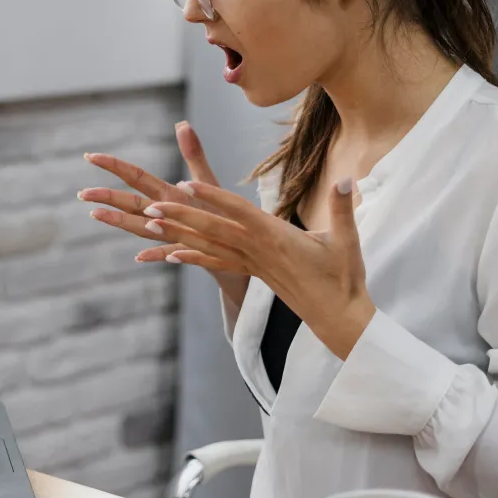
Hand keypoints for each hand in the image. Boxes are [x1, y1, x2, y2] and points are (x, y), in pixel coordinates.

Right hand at [78, 121, 249, 297]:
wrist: (235, 244)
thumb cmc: (219, 213)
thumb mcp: (206, 181)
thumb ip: (193, 154)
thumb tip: (181, 123)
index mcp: (169, 195)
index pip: (137, 177)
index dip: (114, 166)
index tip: (90, 157)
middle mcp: (165, 214)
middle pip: (132, 203)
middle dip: (107, 197)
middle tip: (82, 193)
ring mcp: (173, 233)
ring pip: (142, 226)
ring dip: (120, 221)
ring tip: (96, 215)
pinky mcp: (187, 251)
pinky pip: (169, 253)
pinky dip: (155, 253)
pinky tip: (140, 256)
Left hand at [142, 177, 375, 359]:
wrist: (339, 319)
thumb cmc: (345, 279)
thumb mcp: (347, 241)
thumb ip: (342, 208)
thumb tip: (347, 178)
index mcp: (276, 237)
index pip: (238, 211)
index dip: (212, 197)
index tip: (186, 184)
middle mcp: (257, 251)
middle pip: (213, 228)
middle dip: (180, 215)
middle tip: (149, 205)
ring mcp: (252, 264)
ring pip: (209, 245)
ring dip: (178, 233)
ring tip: (149, 222)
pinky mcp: (253, 273)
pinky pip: (217, 263)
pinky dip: (193, 257)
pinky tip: (170, 255)